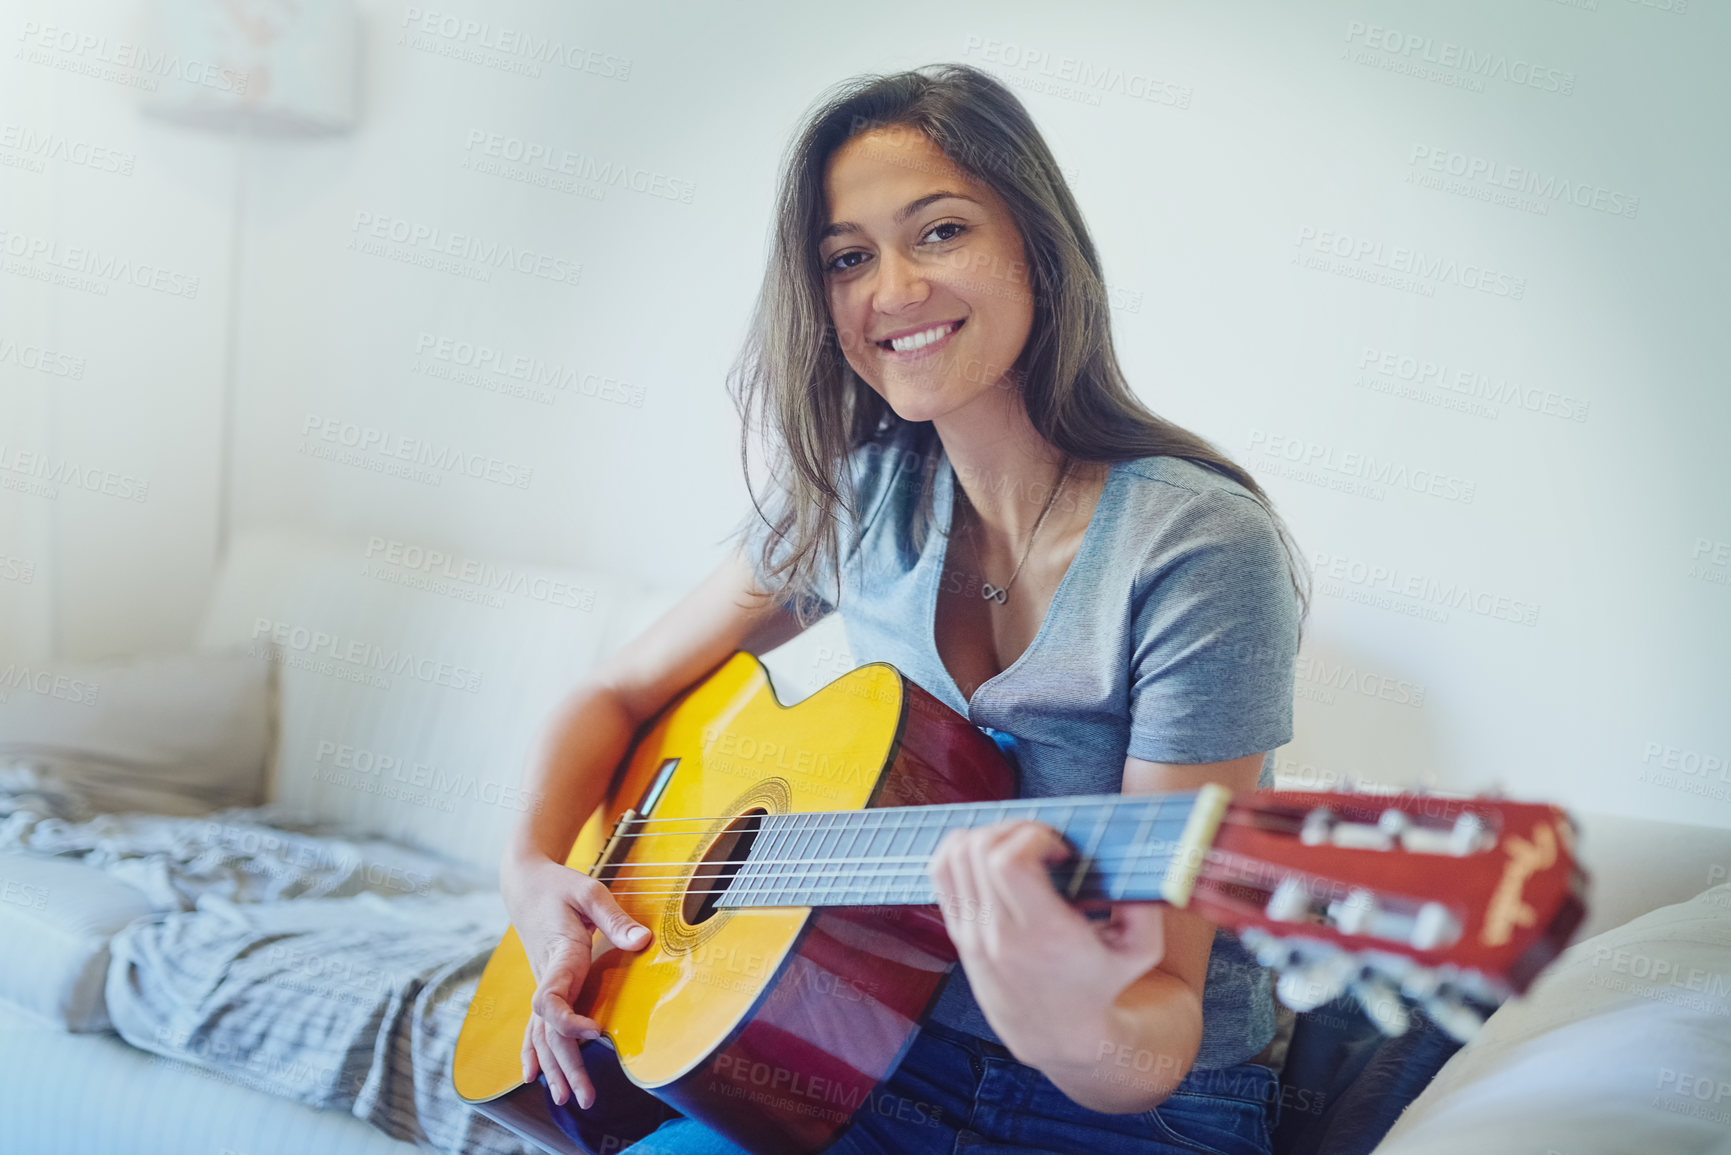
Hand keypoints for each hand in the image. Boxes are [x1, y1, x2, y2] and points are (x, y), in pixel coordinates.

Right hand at [500, 851, 652, 1107]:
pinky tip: (533, 1077)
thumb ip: (615, 918)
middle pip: (549, 1030)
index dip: (567, 1022)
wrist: (526, 883)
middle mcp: (546, 976)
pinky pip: (535, 1025)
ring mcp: (542, 983)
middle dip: (567, 1065)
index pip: (550, 1000)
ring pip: (542, 1033)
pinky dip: (533, 1051)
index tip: (595, 1032)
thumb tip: (642, 941)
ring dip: (554, 1067)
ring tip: (568, 1100)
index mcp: (558, 955)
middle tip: (587, 1098)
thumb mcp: (588, 891)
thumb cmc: (559, 886)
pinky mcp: (544, 984)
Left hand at [926, 820, 1166, 1068]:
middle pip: (981, 851)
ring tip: (1018, 849)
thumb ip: (1146, 904)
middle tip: (1041, 844)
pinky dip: (961, 850)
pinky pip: (941, 872)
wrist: (1056, 1034)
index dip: (1034, 836)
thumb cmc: (1100, 984)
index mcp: (1044, 936)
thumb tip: (1133, 858)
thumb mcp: (1141, 951)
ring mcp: (973, 936)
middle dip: (1014, 830)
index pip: (1010, 862)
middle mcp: (999, 936)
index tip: (1060, 849)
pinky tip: (991, 859)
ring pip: (956, 856)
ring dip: (987, 836)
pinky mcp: (959, 934)